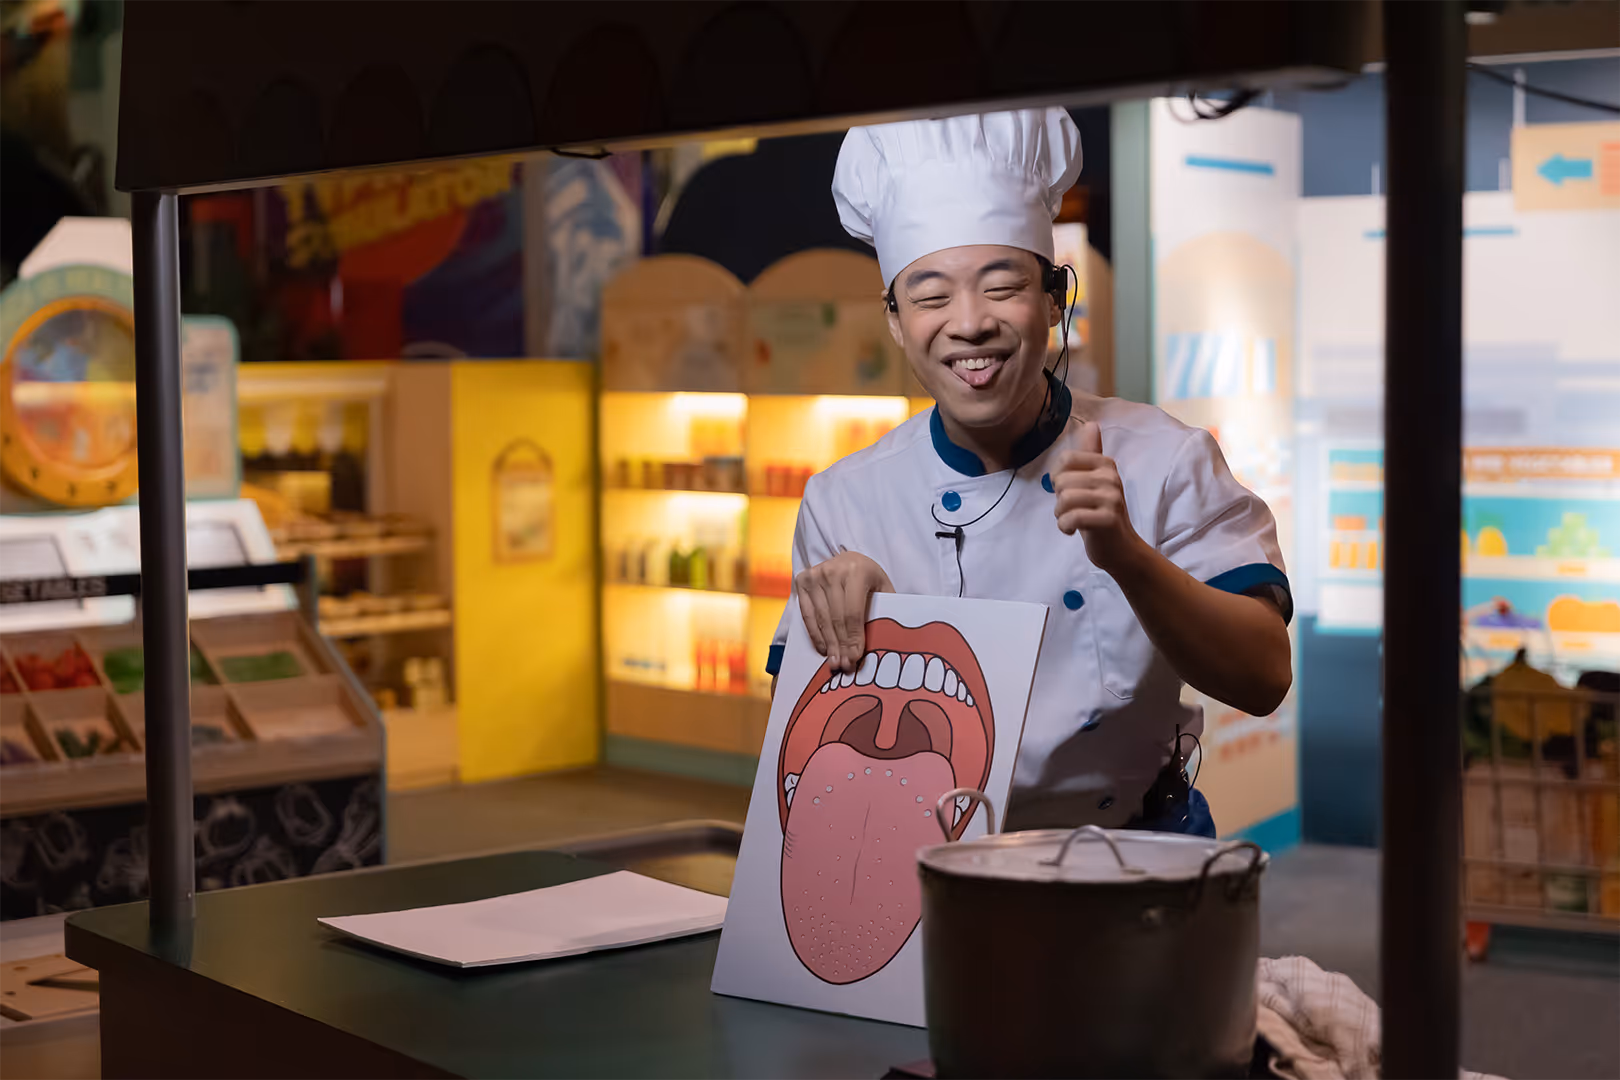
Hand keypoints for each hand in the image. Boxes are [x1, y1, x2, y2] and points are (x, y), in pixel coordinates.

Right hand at [795, 551, 893, 672]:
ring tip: (834, 662)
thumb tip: (881, 644)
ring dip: (828, 644)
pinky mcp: (802, 581)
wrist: (849, 558)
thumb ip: (882, 610)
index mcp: (856, 571)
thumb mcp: (882, 588)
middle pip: (835, 618)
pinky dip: (815, 634)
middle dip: (841, 645)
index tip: (855, 657)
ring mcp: (814, 575)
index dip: (853, 638)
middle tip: (844, 665)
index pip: (852, 613)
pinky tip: (823, 648)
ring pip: (821, 619)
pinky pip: (807, 614)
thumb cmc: (869, 578)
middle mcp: (832, 571)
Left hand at [1051, 420, 1145, 574]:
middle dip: (1059, 500)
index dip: (1057, 477)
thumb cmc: (1100, 512)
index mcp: (1105, 464)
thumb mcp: (1095, 481)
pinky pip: (1071, 517)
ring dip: (1061, 515)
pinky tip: (1073, 530)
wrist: (1121, 548)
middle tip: (1073, 509)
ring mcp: (1112, 497)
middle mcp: (1111, 477)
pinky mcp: (1108, 518)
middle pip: (1061, 481)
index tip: (1067, 490)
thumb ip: (1090, 454)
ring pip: (1064, 500)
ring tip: (1072, 520)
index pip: (1065, 459)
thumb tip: (1091, 424)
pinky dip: (1065, 527)